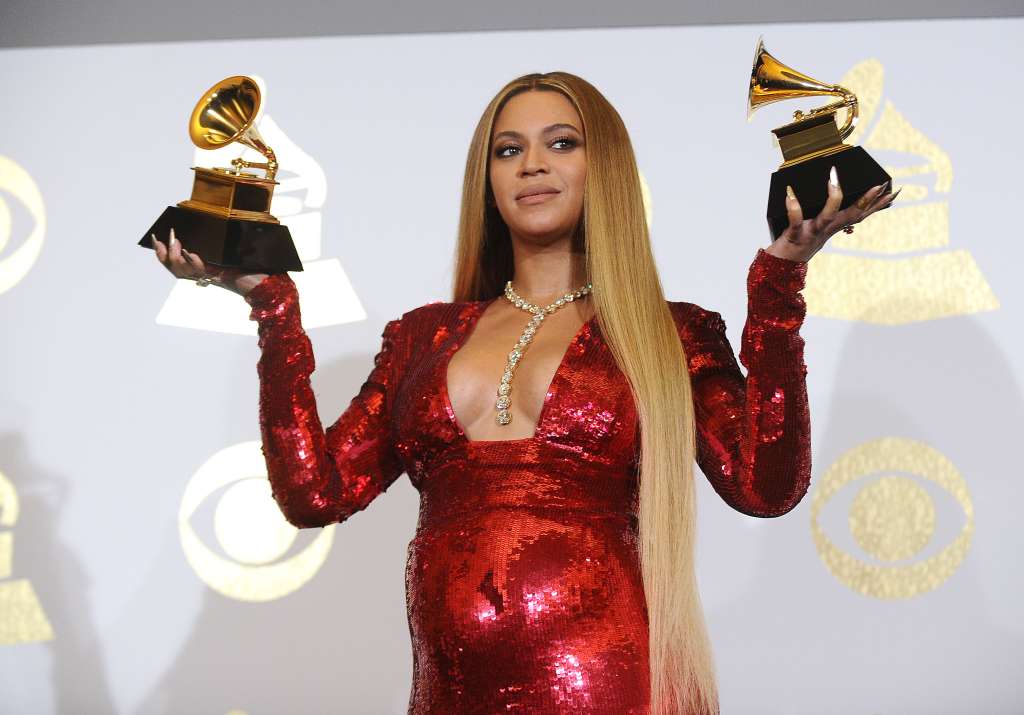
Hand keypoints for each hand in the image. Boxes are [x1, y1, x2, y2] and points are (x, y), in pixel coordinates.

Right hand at [150, 227, 269, 296]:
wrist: (271, 284)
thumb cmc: (257, 267)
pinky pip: (201, 273)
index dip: (163, 254)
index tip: (157, 239)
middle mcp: (206, 276)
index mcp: (207, 269)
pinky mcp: (222, 278)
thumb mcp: (235, 249)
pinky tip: (190, 252)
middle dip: (164, 253)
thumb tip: (215, 218)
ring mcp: (212, 278)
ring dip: (175, 256)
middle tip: (164, 238)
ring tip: (177, 241)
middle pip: (174, 270)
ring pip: (182, 273)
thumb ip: (224, 238)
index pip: (177, 265)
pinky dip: (193, 263)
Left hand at [765, 166, 899, 262]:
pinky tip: (790, 194)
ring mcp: (812, 232)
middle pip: (852, 215)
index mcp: (835, 226)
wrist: (783, 266)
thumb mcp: (819, 227)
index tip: (894, 192)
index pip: (861, 214)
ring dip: (833, 199)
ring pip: (827, 217)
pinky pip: (794, 221)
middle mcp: (827, 229)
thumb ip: (829, 213)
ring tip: (834, 180)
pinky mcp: (794, 235)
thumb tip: (836, 191)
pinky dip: (792, 208)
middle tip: (880, 184)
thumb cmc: (800, 240)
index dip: (878, 205)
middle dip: (867, 200)